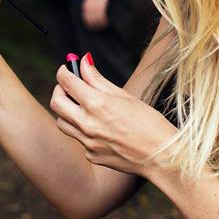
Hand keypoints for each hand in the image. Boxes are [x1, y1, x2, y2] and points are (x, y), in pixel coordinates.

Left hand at [49, 58, 176, 177]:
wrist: (162, 157)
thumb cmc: (149, 123)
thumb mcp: (124, 95)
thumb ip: (98, 79)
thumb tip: (84, 61)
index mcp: (96, 104)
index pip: (66, 81)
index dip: (63, 72)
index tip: (66, 69)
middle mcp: (87, 124)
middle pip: (56, 102)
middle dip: (59, 90)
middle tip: (69, 87)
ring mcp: (87, 142)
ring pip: (62, 122)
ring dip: (67, 111)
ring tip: (82, 107)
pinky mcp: (91, 156)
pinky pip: (78, 139)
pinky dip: (83, 130)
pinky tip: (100, 128)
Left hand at [82, 0, 109, 29]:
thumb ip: (89, 7)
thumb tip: (91, 14)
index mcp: (85, 7)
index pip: (86, 20)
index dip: (89, 25)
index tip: (92, 28)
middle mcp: (89, 9)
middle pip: (91, 21)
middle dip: (95, 27)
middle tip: (100, 29)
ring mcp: (95, 8)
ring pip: (97, 21)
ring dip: (101, 25)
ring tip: (104, 26)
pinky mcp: (101, 7)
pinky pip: (102, 17)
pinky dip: (105, 21)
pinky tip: (107, 22)